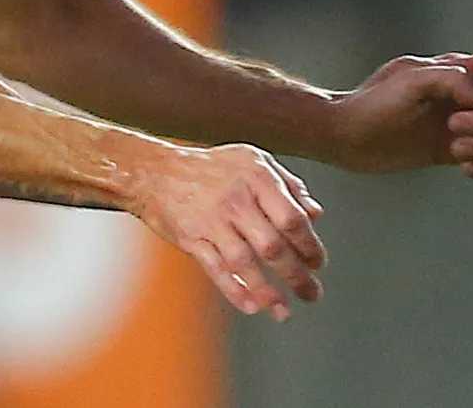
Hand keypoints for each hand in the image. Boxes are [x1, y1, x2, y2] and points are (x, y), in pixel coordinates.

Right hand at [129, 140, 325, 321]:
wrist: (155, 172)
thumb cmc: (209, 168)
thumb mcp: (253, 161)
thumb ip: (287, 185)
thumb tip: (315, 213)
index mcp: (256, 177)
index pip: (293, 218)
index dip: (310, 245)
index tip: (317, 262)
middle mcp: (235, 199)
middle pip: (273, 245)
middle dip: (296, 275)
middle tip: (311, 293)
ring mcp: (211, 220)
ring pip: (245, 263)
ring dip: (268, 292)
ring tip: (284, 311)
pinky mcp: (191, 238)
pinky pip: (215, 269)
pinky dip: (234, 290)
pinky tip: (250, 306)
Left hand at [324, 52, 472, 177]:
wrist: (346, 136)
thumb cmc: (372, 102)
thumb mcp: (411, 79)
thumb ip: (451, 78)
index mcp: (452, 71)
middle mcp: (458, 96)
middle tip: (454, 125)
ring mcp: (455, 124)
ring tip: (457, 148)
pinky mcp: (447, 151)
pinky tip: (462, 166)